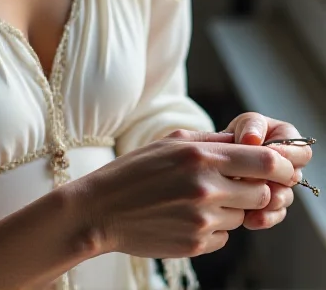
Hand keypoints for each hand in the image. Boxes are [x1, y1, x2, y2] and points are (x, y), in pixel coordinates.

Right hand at [75, 129, 296, 259]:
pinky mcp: (196, 245)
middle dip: (254, 189)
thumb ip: (212, 141)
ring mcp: (202, 220)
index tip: (284, 168)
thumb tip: (246, 142)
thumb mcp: (171, 142)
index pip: (265, 162)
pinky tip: (185, 217)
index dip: (282, 166)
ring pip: (242, 216)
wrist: (101, 210)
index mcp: (200, 156)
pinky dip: (214, 228)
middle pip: (260, 192)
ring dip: (230, 209)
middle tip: (231, 184)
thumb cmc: (135, 170)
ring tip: (195, 199)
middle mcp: (206, 188)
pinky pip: (224, 237)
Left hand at [220, 113, 312, 229]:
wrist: (218, 158)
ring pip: (283, 199)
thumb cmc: (237, 135)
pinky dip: (262, 218)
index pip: (302, 152)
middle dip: (276, 181)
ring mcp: (279, 187)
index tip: (266, 154)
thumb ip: (251, 127)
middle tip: (258, 180)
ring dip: (268, 201)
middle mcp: (289, 167)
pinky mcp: (268, 206)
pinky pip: (272, 216)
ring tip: (251, 200)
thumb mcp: (243, 124)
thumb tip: (252, 139)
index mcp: (288, 142)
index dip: (286, 155)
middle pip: (293, 178)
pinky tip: (249, 218)